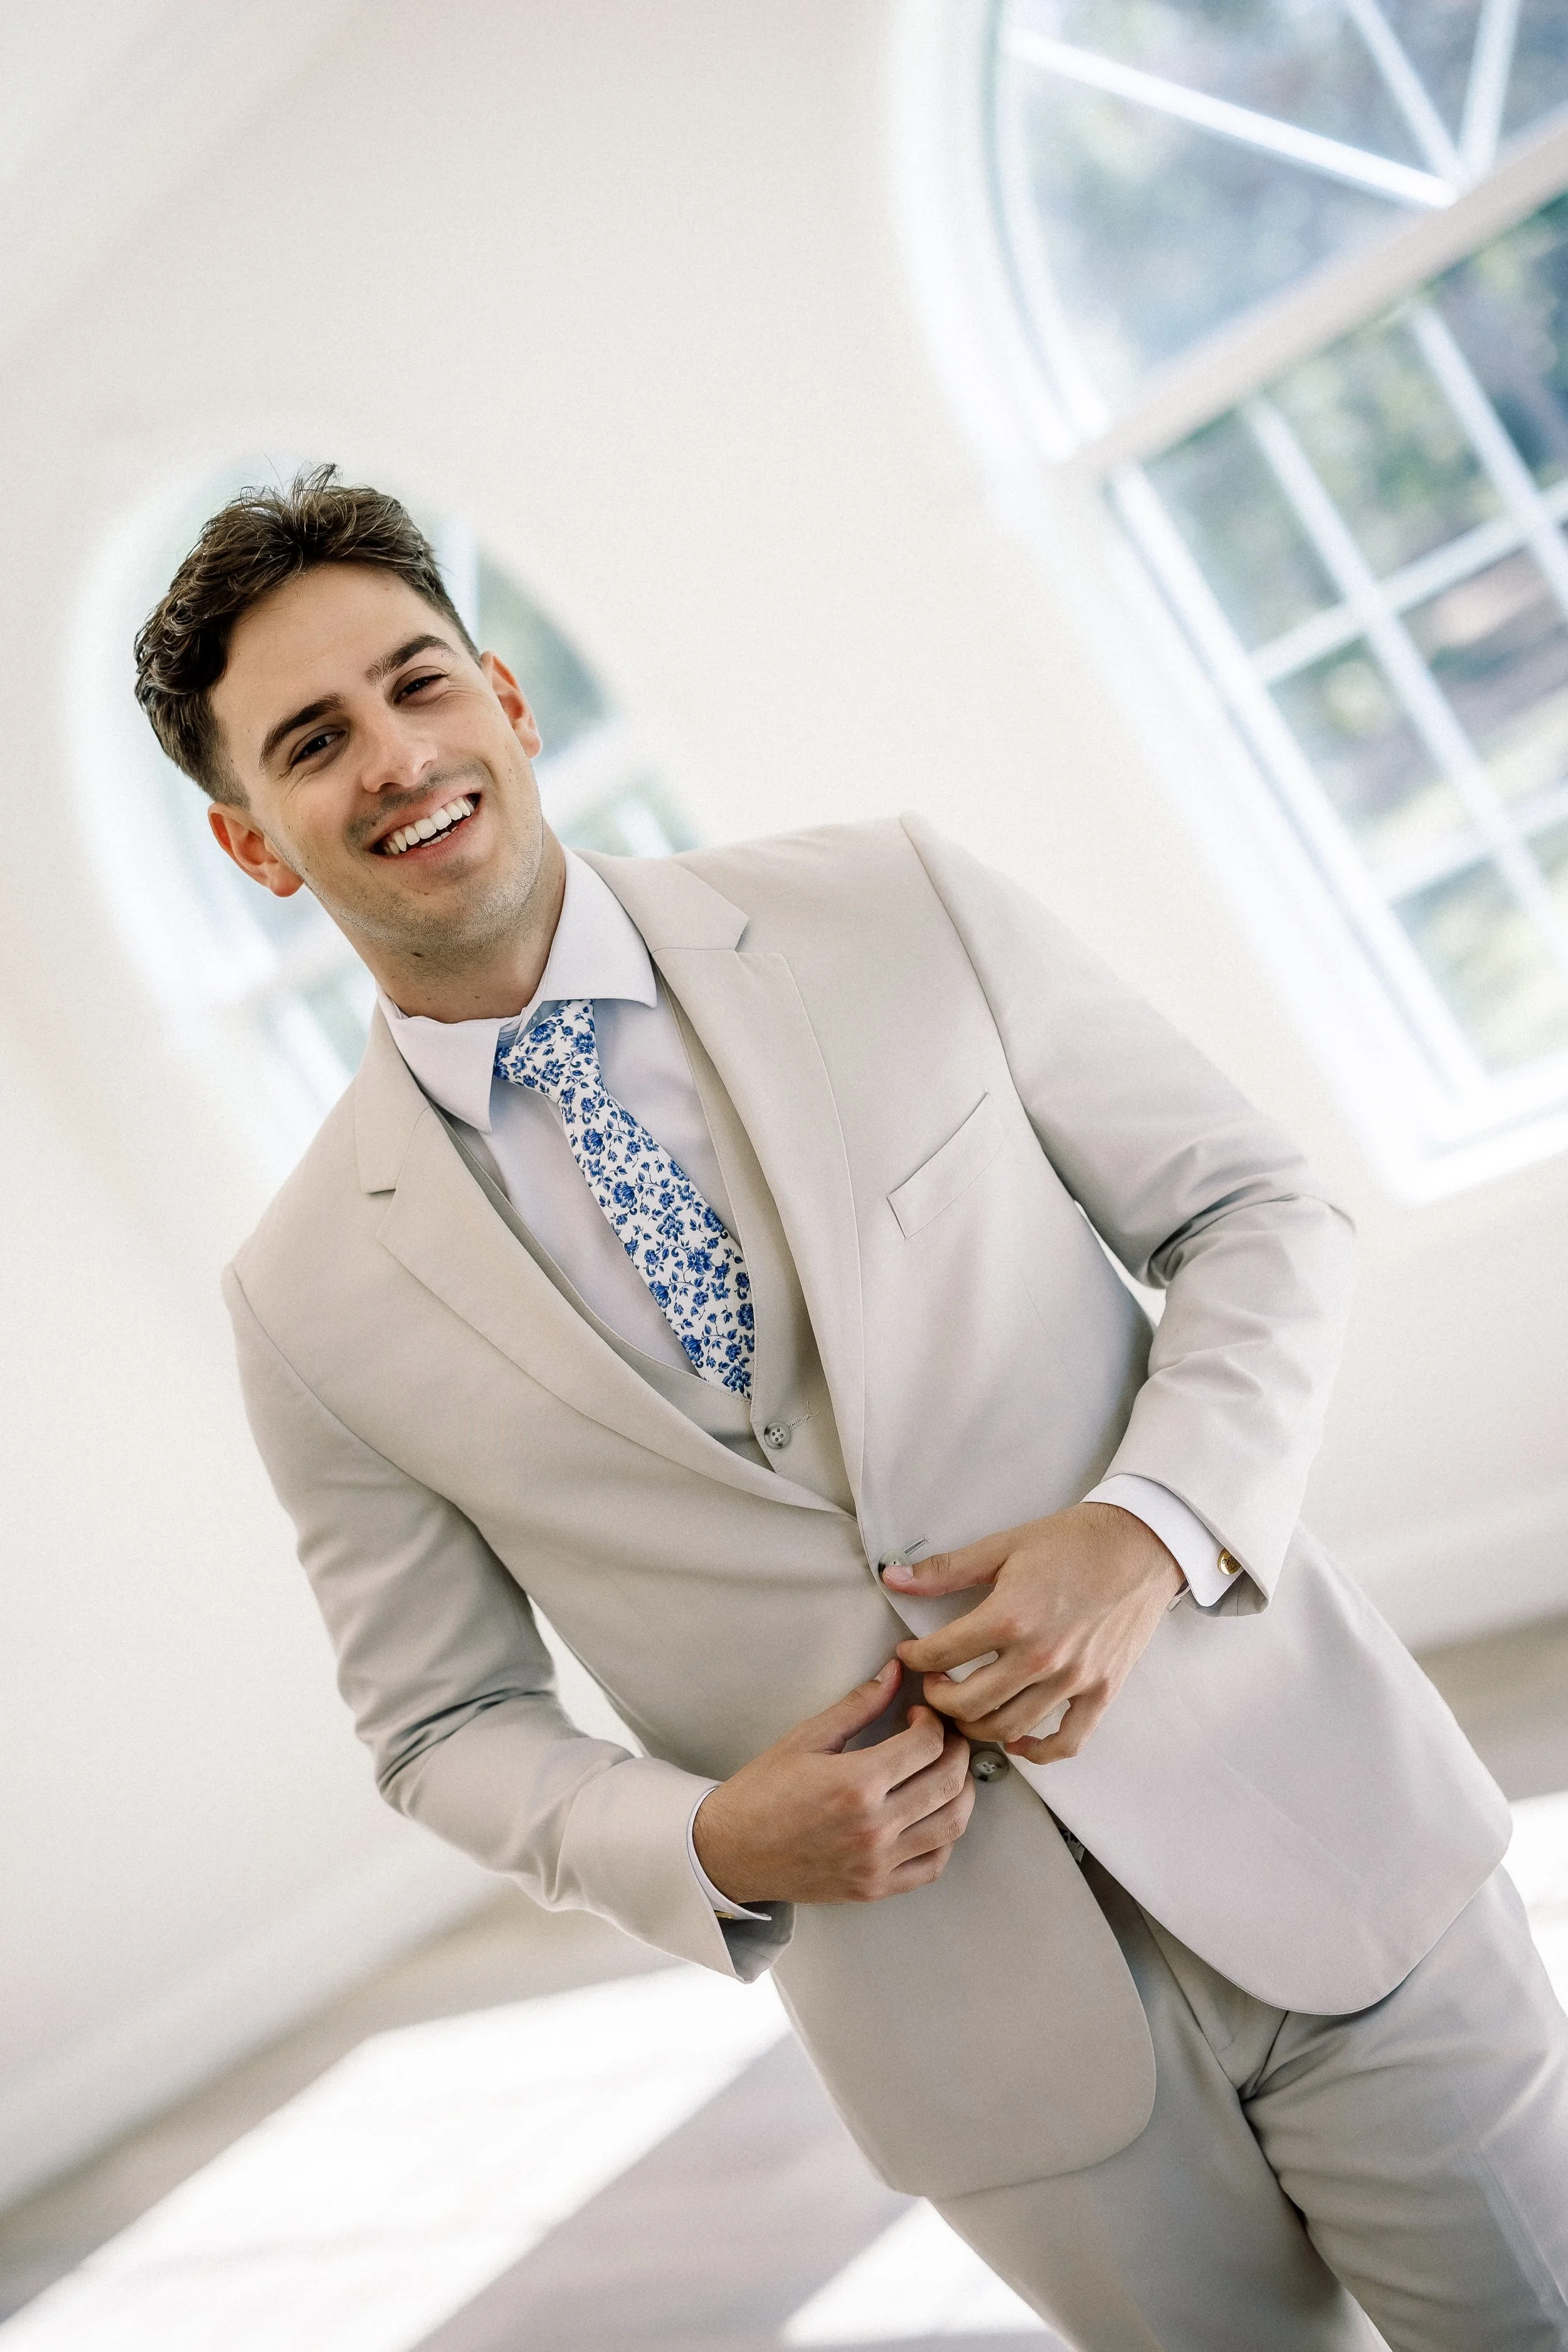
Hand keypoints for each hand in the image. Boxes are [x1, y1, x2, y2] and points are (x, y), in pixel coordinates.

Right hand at [691, 1660, 975, 1906]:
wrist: (730, 1851)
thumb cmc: (762, 1793)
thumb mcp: (806, 1738)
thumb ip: (858, 1705)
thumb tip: (895, 1672)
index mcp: (855, 1783)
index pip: (928, 1743)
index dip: (933, 1720)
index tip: (920, 1714)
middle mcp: (874, 1827)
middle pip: (949, 1781)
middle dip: (957, 1748)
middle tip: (943, 1736)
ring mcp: (878, 1863)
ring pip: (952, 1824)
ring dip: (961, 1791)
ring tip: (945, 1771)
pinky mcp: (876, 1888)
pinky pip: (933, 1864)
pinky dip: (945, 1837)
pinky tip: (932, 1814)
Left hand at [883, 1503, 1180, 1763]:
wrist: (1140, 1544)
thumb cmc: (1072, 1541)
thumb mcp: (1002, 1547)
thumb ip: (945, 1569)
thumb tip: (892, 1578)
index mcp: (1009, 1617)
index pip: (941, 1655)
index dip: (914, 1658)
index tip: (909, 1654)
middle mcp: (1039, 1657)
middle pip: (968, 1704)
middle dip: (939, 1700)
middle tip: (934, 1685)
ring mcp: (1073, 1679)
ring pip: (1008, 1729)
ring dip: (976, 1726)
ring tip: (965, 1708)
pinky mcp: (1102, 1691)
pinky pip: (1066, 1742)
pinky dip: (1037, 1752)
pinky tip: (1017, 1742)